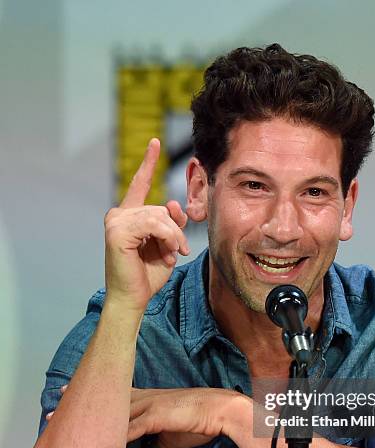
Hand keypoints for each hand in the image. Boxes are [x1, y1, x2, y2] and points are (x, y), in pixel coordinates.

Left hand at [49, 386, 246, 447]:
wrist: (219, 412)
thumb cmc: (198, 422)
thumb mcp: (169, 440)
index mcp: (146, 401)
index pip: (111, 397)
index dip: (89, 399)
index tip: (67, 400)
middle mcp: (142, 399)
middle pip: (103, 401)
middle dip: (76, 404)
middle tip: (51, 408)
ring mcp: (148, 405)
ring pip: (109, 411)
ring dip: (86, 418)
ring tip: (60, 423)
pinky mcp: (155, 415)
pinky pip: (128, 425)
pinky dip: (109, 432)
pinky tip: (92, 440)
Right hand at [104, 138, 190, 312]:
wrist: (133, 298)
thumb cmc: (148, 274)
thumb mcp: (167, 243)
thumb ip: (171, 222)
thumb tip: (172, 203)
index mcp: (128, 216)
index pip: (139, 184)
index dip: (148, 163)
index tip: (155, 142)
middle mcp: (119, 215)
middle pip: (160, 208)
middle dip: (175, 231)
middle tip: (178, 252)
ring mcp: (115, 221)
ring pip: (160, 216)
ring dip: (173, 238)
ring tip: (172, 255)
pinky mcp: (117, 231)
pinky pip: (154, 224)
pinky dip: (167, 238)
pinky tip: (167, 254)